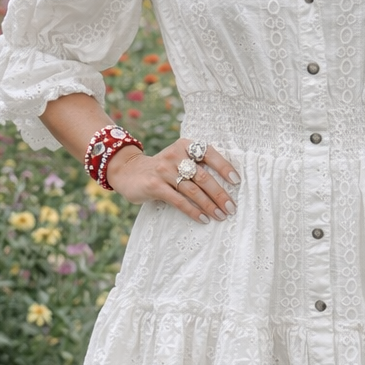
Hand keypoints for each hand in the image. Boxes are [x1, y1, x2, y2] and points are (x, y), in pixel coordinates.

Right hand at [105, 138, 240, 222]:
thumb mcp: (178, 159)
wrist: (128, 171)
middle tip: (231, 207)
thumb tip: (226, 184)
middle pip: (203, 176)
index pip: (209, 153)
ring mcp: (164, 170)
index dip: (224, 167)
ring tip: (220, 215)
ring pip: (193, 190)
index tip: (236, 181)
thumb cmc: (162, 169)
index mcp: (185, 145)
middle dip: (219, 194)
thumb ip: (196, 165)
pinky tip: (203, 219)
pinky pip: (178, 200)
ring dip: (209, 205)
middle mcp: (175, 155)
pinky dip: (193, 211)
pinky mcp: (155, 185)